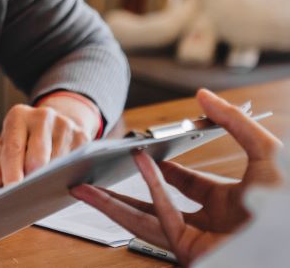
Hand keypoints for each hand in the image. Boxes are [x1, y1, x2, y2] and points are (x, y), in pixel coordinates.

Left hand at [0, 94, 97, 185]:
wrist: (52, 122)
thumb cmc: (25, 137)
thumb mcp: (7, 142)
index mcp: (18, 116)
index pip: (14, 147)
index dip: (12, 171)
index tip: (11, 189)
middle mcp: (43, 116)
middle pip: (38, 157)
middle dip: (32, 178)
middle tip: (27, 193)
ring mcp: (65, 126)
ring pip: (57, 164)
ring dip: (49, 179)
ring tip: (42, 186)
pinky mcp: (83, 137)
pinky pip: (75, 164)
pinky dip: (66, 175)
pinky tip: (59, 178)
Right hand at [70, 88, 284, 266]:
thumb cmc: (288, 202)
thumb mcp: (265, 152)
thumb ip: (233, 122)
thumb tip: (202, 95)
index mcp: (229, 207)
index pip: (187, 189)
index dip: (163, 171)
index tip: (142, 155)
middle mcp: (211, 228)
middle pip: (153, 209)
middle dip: (118, 195)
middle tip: (93, 179)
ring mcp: (199, 242)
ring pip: (142, 221)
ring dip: (109, 203)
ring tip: (80, 187)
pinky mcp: (191, 252)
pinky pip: (161, 217)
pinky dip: (146, 189)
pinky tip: (134, 165)